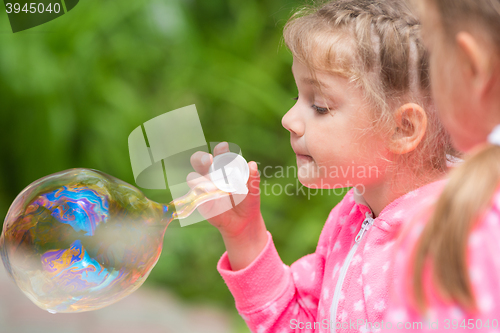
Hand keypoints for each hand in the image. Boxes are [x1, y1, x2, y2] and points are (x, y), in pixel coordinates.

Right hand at [187, 142, 267, 269]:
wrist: (244, 221)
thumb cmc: (247, 200)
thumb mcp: (253, 190)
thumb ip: (252, 178)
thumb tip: (252, 165)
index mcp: (224, 168)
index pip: (219, 155)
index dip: (219, 150)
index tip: (223, 147)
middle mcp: (211, 174)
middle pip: (199, 162)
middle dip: (200, 158)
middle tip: (207, 159)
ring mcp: (203, 187)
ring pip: (193, 178)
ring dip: (199, 180)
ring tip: (211, 187)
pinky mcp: (200, 201)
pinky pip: (195, 195)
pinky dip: (200, 194)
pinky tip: (208, 196)